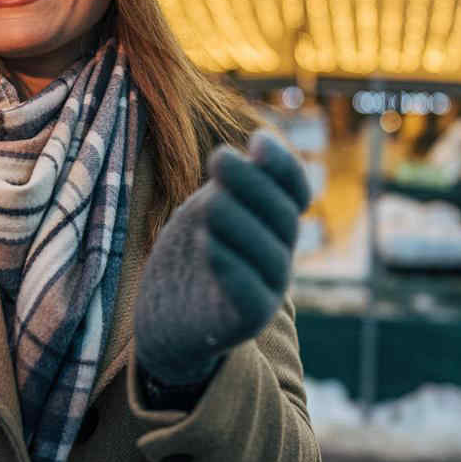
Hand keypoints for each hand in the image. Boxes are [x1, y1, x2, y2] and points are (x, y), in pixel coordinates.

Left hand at [134, 130, 310, 386]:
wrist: (165, 319)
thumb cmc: (187, 258)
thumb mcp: (204, 210)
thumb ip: (226, 186)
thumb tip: (240, 150)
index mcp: (272, 223)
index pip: (295, 191)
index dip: (283, 164)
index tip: (256, 140)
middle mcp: (279, 254)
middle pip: (283, 216)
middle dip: (253, 183)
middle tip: (218, 157)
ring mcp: (268, 290)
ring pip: (271, 256)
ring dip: (241, 223)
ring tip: (210, 202)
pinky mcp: (246, 321)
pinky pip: (250, 295)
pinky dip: (232, 268)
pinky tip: (206, 244)